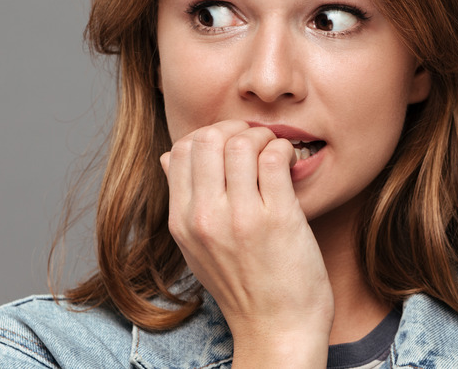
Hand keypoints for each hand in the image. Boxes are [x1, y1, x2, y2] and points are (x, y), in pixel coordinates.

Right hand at [162, 120, 333, 367]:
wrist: (278, 329)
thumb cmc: (244, 287)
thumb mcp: (197, 248)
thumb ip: (184, 202)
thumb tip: (168, 157)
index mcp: (182, 222)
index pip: (179, 150)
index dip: (207, 136)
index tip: (230, 144)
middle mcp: (205, 218)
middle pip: (206, 138)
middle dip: (234, 128)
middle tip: (255, 141)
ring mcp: (240, 218)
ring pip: (240, 142)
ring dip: (262, 136)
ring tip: (274, 151)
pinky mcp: (277, 219)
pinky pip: (273, 158)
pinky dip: (282, 149)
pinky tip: (289, 162)